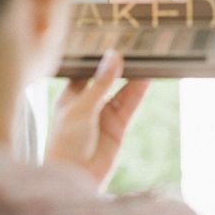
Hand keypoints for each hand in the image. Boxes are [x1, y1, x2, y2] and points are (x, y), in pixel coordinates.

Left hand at [45, 49, 149, 187]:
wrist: (74, 178)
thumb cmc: (65, 143)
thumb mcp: (82, 109)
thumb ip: (101, 83)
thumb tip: (114, 56)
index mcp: (71, 93)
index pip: (86, 67)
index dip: (99, 54)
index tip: (111, 36)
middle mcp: (88, 100)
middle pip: (107, 77)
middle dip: (119, 62)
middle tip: (134, 43)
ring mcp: (104, 112)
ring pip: (122, 88)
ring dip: (133, 75)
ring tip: (146, 56)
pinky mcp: (118, 124)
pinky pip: (131, 103)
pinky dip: (140, 90)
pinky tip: (148, 76)